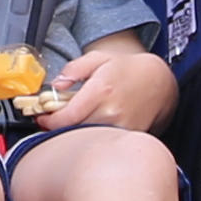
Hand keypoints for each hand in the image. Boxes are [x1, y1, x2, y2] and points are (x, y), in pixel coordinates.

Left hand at [45, 41, 178, 133]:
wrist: (159, 82)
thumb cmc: (128, 69)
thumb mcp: (99, 59)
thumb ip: (75, 69)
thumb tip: (56, 85)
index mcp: (101, 91)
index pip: (67, 116)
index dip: (49, 121)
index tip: (41, 117)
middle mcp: (111, 112)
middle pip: (74, 130)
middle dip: (57, 126)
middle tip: (51, 119)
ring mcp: (121, 127)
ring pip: (87, 138)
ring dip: (73, 132)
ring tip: (70, 121)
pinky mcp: (128, 136)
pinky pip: (102, 141)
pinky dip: (91, 136)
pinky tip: (88, 125)